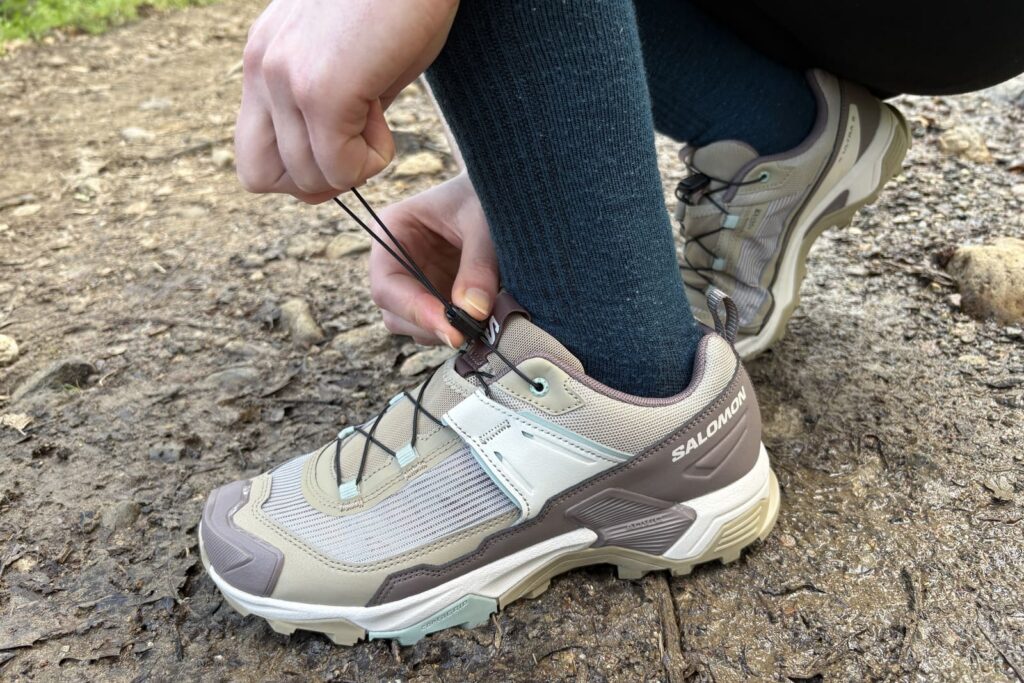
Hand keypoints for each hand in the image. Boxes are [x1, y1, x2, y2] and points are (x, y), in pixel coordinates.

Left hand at [236, 0, 458, 201]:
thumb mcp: (354, 59)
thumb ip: (336, 109)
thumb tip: (340, 163)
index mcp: (264, 59)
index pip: (254, 153)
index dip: (302, 163)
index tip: (345, 130)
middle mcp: (262, 69)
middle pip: (260, 178)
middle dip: (314, 178)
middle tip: (356, 143)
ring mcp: (286, 79)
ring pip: (306, 180)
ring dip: (353, 165)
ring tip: (377, 112)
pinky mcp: (322, 90)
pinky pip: (341, 168)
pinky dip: (372, 159)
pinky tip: (385, 113)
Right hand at [370, 173, 498, 346]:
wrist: (502, 187)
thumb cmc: (483, 194)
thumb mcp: (482, 222)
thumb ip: (478, 265)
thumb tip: (473, 312)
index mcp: (392, 233)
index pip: (387, 286)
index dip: (415, 311)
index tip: (451, 329)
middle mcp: (396, 263)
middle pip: (395, 314)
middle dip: (431, 327)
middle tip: (472, 333)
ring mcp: (416, 283)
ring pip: (416, 326)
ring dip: (446, 332)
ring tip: (484, 323)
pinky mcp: (438, 297)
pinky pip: (440, 326)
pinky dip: (460, 330)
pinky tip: (485, 321)